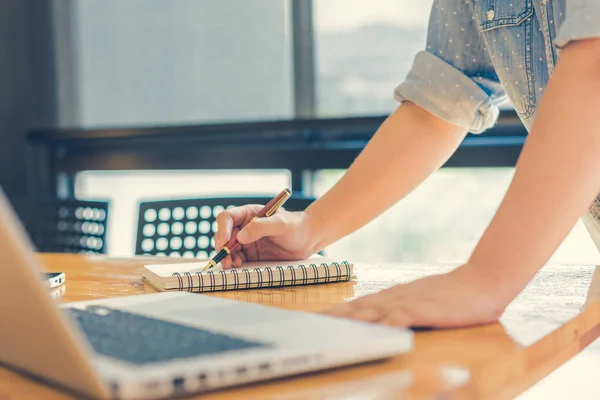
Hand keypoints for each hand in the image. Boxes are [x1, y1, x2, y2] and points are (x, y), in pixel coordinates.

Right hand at [214, 205, 319, 268]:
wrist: (307, 240)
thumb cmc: (296, 227)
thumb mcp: (281, 224)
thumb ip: (261, 227)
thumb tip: (240, 237)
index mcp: (249, 214)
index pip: (227, 218)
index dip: (223, 229)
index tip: (226, 242)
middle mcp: (244, 227)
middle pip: (224, 235)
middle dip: (222, 247)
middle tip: (225, 260)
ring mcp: (247, 242)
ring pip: (228, 249)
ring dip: (226, 257)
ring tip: (232, 265)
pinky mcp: (251, 255)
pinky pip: (237, 259)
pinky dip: (234, 263)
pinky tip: (239, 266)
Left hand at [321, 263, 507, 328]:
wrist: (481, 281)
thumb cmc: (450, 295)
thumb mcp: (419, 301)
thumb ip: (399, 309)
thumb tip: (381, 320)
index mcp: (392, 297)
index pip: (358, 305)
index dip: (336, 312)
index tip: (316, 319)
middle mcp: (394, 298)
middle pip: (357, 309)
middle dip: (334, 317)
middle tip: (312, 325)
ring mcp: (408, 302)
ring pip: (372, 312)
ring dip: (349, 320)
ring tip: (329, 327)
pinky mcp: (424, 309)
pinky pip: (400, 317)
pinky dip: (385, 324)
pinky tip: (372, 330)